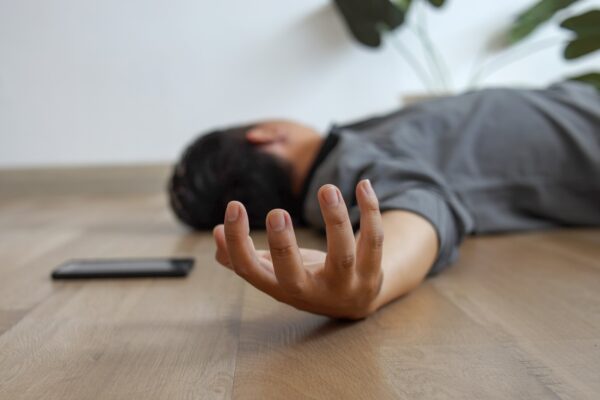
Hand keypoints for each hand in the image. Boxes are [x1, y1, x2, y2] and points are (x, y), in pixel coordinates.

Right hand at [212, 180, 383, 319]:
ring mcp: (343, 284)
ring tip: (326, 188)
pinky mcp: (371, 272)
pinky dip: (370, 210)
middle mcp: (310, 291)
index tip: (233, 206)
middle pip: (293, 273)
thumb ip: (245, 257)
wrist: (354, 302)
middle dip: (283, 245)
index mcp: (279, 287)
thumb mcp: (275, 273)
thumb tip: (216, 235)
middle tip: (276, 213)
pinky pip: (373, 240)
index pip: (250, 270)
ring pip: (342, 255)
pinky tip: (363, 184)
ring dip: (335, 220)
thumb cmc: (306, 278)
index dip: (237, 242)